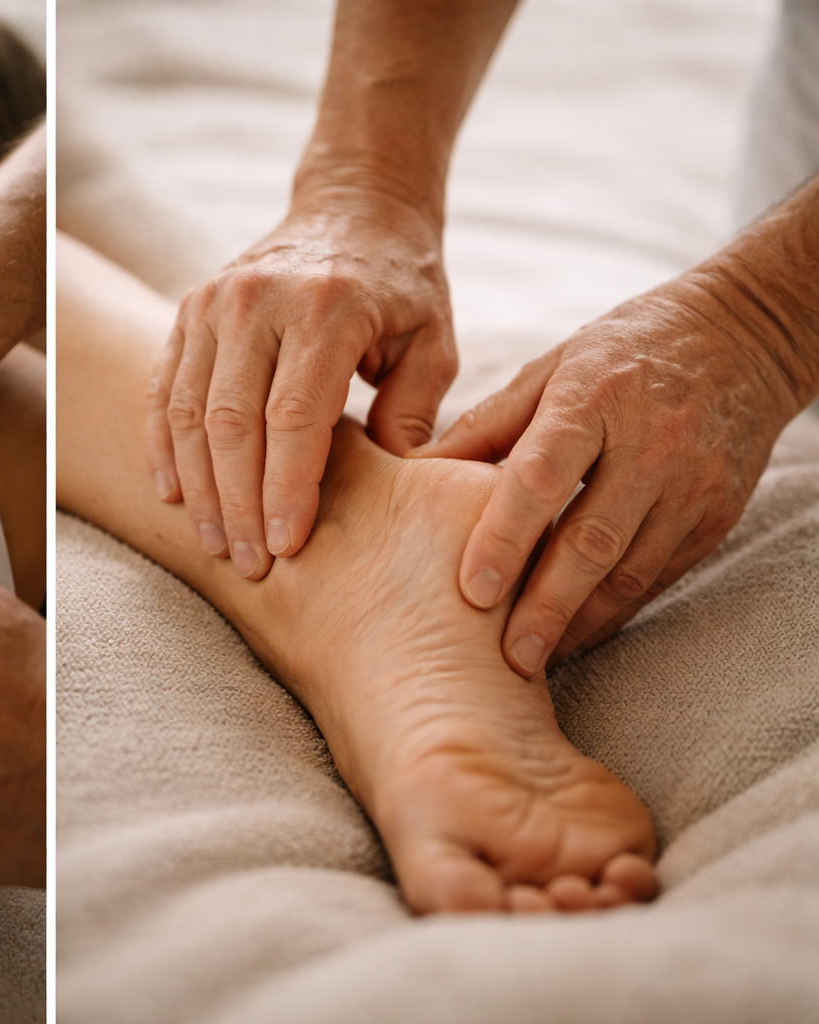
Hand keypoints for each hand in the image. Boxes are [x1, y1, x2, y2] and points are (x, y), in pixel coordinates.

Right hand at [145, 188, 456, 579]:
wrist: (354, 205)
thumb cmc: (402, 286)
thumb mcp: (434, 341)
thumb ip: (414, 414)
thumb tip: (391, 492)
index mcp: (327, 307)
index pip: (295, 415)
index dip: (286, 487)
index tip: (286, 544)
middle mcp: (259, 299)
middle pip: (232, 421)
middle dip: (237, 502)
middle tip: (249, 563)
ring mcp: (214, 301)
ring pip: (188, 411)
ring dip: (198, 486)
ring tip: (214, 543)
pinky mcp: (189, 308)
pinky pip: (163, 388)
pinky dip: (162, 446)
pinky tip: (174, 495)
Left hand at [413, 280, 803, 675]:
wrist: (742, 336)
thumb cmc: (620, 352)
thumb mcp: (551, 367)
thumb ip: (486, 425)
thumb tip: (412, 471)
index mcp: (592, 399)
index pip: (542, 477)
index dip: (505, 537)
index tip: (471, 590)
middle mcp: (649, 443)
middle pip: (591, 540)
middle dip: (545, 606)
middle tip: (506, 657)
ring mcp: (690, 483)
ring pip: (630, 570)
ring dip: (580, 622)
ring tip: (533, 658)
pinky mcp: (717, 513)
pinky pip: (660, 574)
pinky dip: (615, 609)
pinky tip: (577, 631)